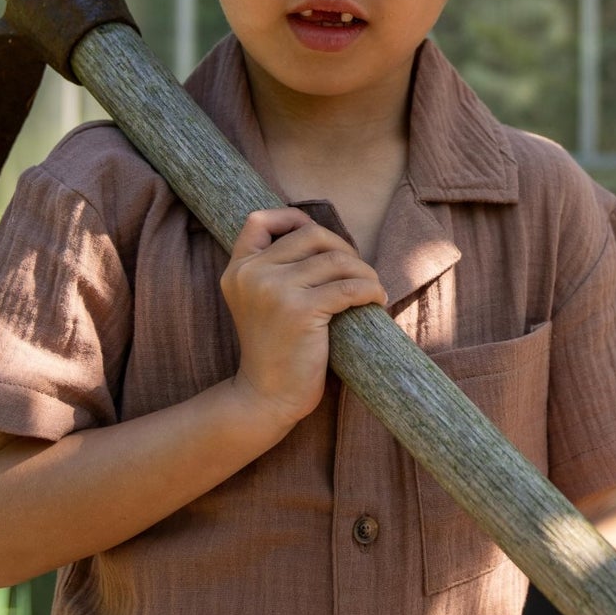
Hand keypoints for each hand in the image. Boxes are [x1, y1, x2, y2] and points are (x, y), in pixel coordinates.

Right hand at [221, 207, 386, 436]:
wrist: (265, 396)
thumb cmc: (275, 348)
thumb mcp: (259, 300)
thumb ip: (276, 268)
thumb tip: (325, 236)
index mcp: (239, 269)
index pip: (259, 220)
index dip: (292, 218)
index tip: (320, 240)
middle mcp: (251, 273)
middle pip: (310, 234)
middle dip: (343, 248)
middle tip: (357, 272)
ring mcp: (274, 290)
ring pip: (336, 259)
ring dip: (364, 271)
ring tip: (372, 288)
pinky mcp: (300, 310)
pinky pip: (349, 286)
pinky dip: (371, 289)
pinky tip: (377, 301)